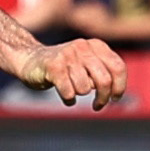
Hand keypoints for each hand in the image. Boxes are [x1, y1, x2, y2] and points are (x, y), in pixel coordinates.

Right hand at [14, 37, 128, 109]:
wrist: (29, 60)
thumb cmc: (64, 67)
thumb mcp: (87, 64)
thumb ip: (103, 72)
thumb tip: (117, 92)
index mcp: (96, 45)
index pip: (119, 67)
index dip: (120, 87)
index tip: (115, 98)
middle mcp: (83, 46)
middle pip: (104, 80)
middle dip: (103, 98)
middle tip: (98, 105)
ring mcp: (68, 55)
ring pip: (85, 89)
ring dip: (79, 94)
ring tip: (71, 89)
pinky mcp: (54, 66)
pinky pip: (69, 93)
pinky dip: (68, 100)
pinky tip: (65, 96)